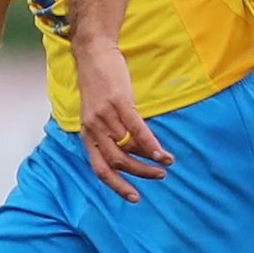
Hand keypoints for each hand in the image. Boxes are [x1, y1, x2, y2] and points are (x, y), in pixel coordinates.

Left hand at [74, 37, 171, 202]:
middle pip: (115, 163)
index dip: (116, 185)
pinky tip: (163, 154)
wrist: (94, 54)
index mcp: (87, 134)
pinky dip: (151, 146)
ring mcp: (105, 117)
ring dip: (149, 160)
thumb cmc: (99, 84)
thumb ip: (110, 132)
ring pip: (127, 149)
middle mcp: (93, 129)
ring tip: (166, 164)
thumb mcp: (98, 113)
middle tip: (159, 177)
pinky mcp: (119, 104)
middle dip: (138, 175)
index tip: (134, 197)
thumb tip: (133, 150)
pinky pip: (136, 131)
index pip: (99, 168)